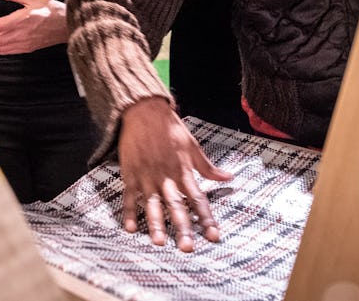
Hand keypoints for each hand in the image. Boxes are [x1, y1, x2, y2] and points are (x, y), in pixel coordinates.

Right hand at [118, 97, 231, 251]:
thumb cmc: (170, 128)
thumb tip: (229, 177)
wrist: (144, 111)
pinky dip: (129, 212)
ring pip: (152, 204)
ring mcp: (147, 176)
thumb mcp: (193, 147)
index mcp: (183, 171)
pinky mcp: (131, 173)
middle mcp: (166, 176)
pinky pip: (129, 196)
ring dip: (155, 223)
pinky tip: (130, 228)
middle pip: (176, 206)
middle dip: (182, 227)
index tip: (213, 236)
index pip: (198, 199)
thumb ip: (208, 167)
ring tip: (159, 242)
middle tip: (186, 248)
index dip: (206, 218)